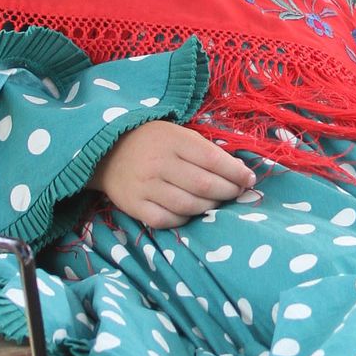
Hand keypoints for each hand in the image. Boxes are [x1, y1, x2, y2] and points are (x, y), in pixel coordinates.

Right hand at [96, 120, 253, 228]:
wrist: (106, 152)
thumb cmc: (152, 142)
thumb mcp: (178, 135)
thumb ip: (205, 151)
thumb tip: (238, 171)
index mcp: (173, 141)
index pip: (213, 160)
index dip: (236, 173)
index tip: (248, 179)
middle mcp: (159, 164)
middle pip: (204, 185)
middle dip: (228, 192)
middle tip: (236, 193)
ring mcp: (145, 187)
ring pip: (188, 205)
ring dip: (210, 207)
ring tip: (216, 202)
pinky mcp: (134, 206)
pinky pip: (166, 220)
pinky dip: (184, 219)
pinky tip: (191, 212)